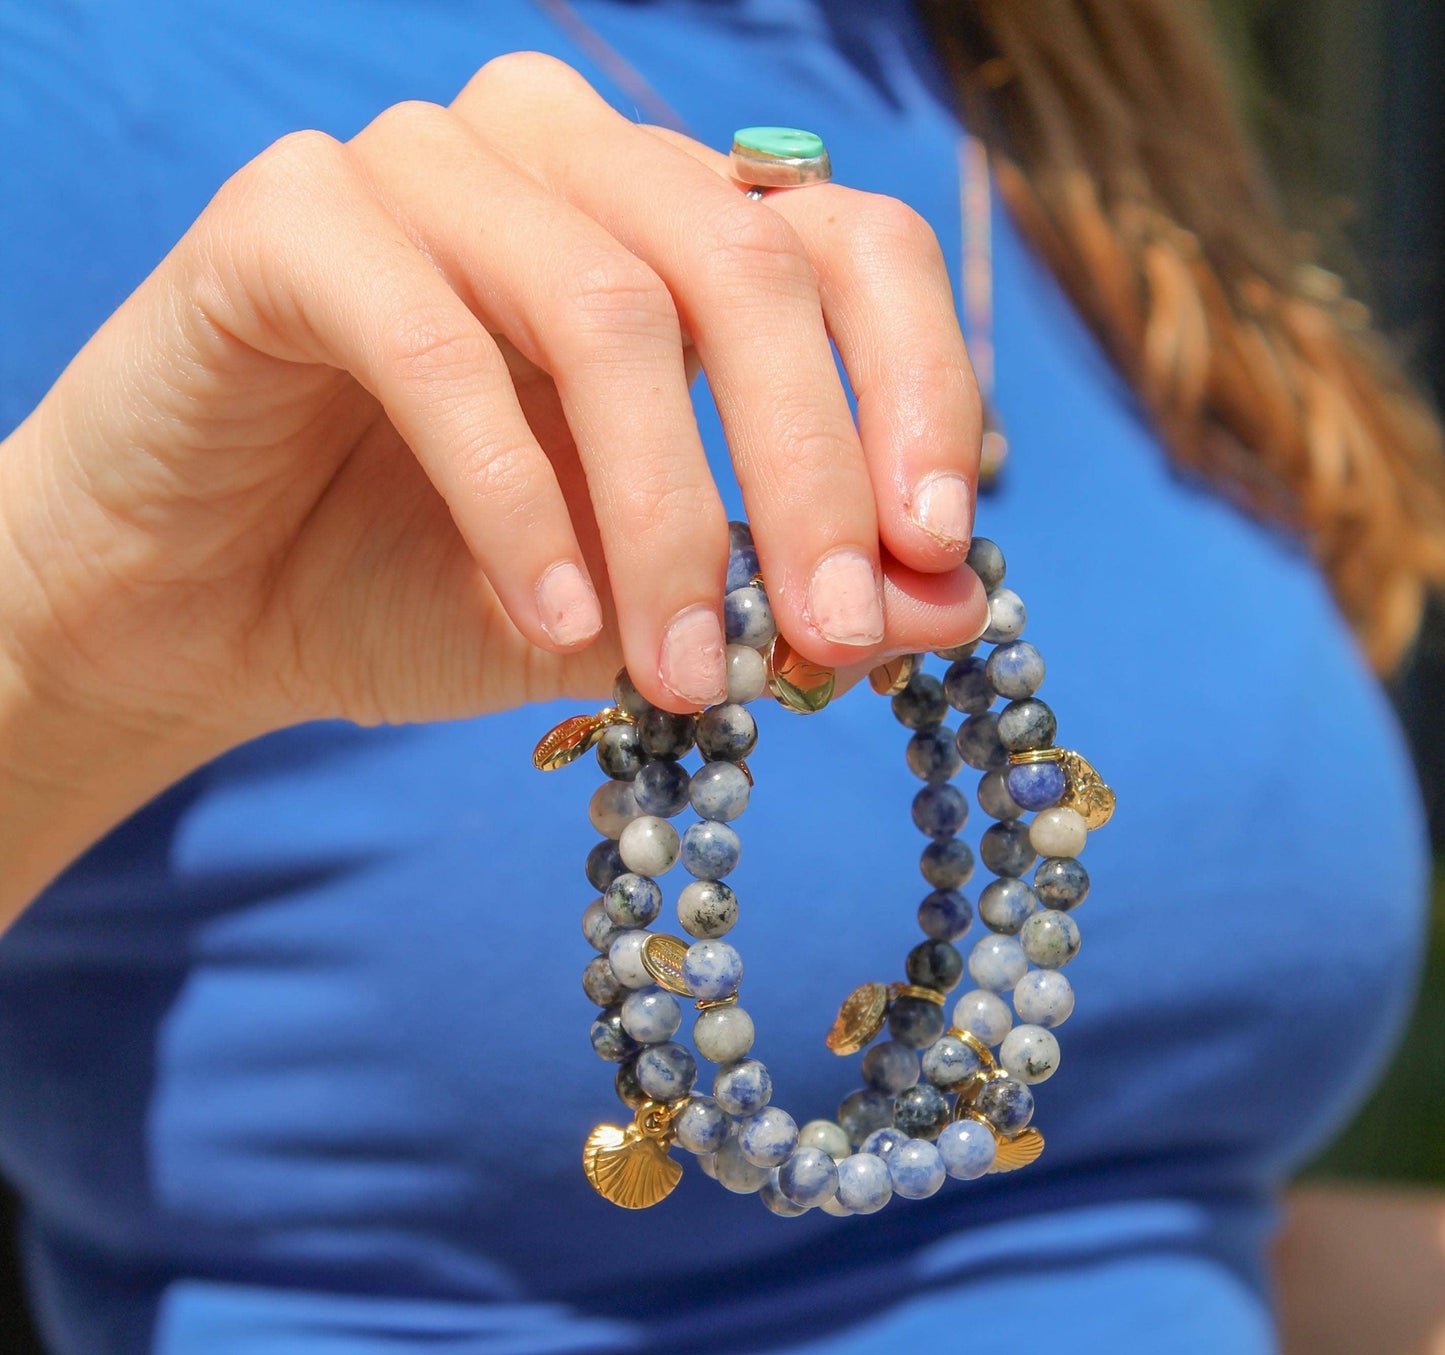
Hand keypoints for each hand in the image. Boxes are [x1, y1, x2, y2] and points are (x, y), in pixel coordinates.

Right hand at [0, 53, 985, 918]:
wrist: (209, 609)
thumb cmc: (432, 588)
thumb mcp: (639, 611)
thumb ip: (782, 598)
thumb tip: (958, 617)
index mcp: (663, 227)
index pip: (846, 248)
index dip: (918, 387)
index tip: (938, 553)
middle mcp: (561, 163)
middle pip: (747, 267)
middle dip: (810, 475)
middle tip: (836, 636)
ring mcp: (422, 168)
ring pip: (605, 306)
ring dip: (666, 514)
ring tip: (680, 675)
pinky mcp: (290, 221)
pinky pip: (435, 344)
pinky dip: (515, 497)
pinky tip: (548, 623)